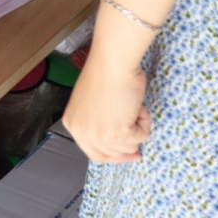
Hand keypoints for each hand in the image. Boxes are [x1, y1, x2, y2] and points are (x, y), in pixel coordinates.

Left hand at [62, 48, 149, 163]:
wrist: (113, 62)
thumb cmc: (105, 73)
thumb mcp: (92, 104)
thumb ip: (97, 121)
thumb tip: (116, 136)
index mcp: (73, 124)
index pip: (93, 152)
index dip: (113, 155)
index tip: (127, 152)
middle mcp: (82, 133)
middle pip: (112, 154)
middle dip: (128, 143)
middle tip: (138, 131)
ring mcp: (98, 136)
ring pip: (129, 147)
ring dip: (136, 127)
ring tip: (132, 106)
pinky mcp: (116, 134)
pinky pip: (141, 137)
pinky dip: (145, 122)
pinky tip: (138, 106)